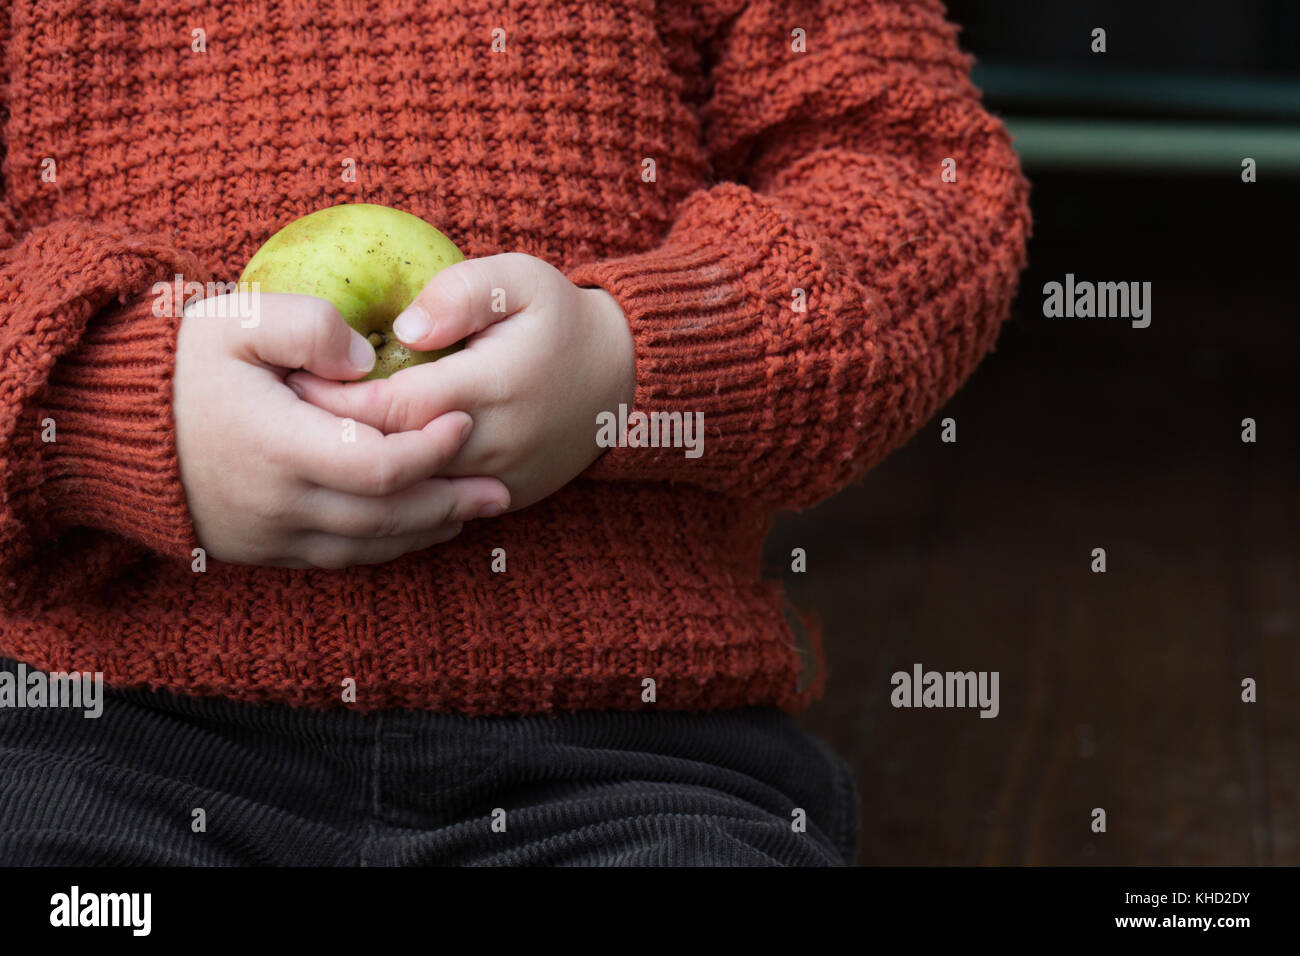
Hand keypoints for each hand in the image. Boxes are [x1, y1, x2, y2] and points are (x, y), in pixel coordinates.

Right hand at [172, 292, 510, 567]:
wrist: (108, 424)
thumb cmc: (180, 363)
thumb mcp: (235, 320)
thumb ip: (308, 325)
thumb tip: (369, 359)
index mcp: (276, 445)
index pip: (378, 465)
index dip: (430, 449)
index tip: (462, 421)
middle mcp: (276, 502)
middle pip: (385, 517)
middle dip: (448, 502)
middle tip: (498, 489)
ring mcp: (268, 534)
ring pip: (367, 546)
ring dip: (426, 531)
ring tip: (474, 512)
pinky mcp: (261, 550)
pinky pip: (338, 559)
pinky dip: (386, 547)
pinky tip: (419, 528)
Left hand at [285, 253, 635, 510]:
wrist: (626, 378)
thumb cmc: (563, 319)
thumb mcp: (521, 279)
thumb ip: (461, 293)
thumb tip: (403, 327)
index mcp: (487, 386)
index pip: (388, 407)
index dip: (333, 400)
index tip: (290, 380)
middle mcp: (490, 443)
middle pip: (389, 455)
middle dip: (331, 439)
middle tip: (280, 416)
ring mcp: (499, 478)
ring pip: (409, 490)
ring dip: (357, 471)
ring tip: (308, 445)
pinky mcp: (506, 498)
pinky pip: (437, 506)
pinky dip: (394, 493)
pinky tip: (357, 471)